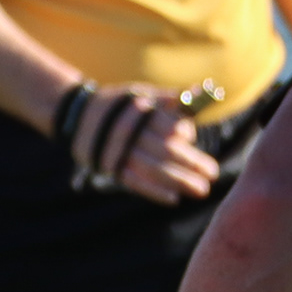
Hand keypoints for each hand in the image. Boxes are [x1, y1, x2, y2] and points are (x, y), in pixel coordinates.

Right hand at [61, 84, 215, 201]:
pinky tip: (173, 199)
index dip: (183, 133)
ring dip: (178, 180)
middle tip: (213, 174)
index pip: (167, 125)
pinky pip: (133, 181)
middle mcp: (130, 133)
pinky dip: (153, 191)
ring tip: (200, 190)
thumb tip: (200, 91)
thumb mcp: (143, 94)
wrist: (79, 117)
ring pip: (152, 168)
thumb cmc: (121, 105)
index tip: (192, 138)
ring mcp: (118, 152)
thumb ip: (171, 98)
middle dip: (191, 162)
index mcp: (140, 111)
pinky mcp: (110, 168)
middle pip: (165, 150)